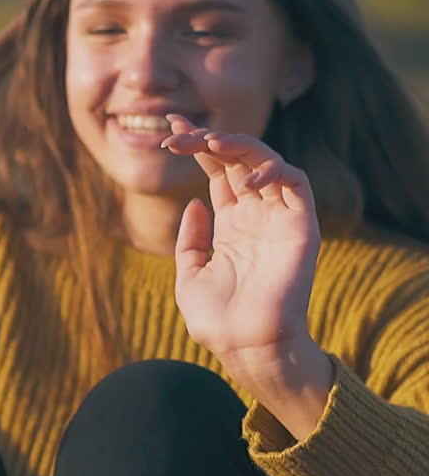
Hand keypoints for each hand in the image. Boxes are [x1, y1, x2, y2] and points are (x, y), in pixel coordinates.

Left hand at [164, 122, 320, 371]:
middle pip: (236, 160)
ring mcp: (280, 219)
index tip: (172, 128)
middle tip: (180, 135)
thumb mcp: (189, 276)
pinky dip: (273, 170)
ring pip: (266, 162)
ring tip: (210, 143)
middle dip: (209, 140)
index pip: (218, 172)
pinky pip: (296, 183)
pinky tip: (246, 181)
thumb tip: (194, 203)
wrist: (247, 347)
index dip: (198, 147)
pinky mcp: (302, 226)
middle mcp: (257, 216)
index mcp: (232, 225)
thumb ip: (190, 240)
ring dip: (240, 145)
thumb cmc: (217, 322)